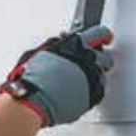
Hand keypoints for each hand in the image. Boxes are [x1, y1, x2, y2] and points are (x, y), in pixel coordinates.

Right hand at [0, 25, 114, 127]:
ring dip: (92, 74)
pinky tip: (76, 90)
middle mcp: (88, 59)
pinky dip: (90, 89)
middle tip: (86, 63)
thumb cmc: (30, 78)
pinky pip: (99, 89)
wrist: (33, 101)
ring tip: (76, 80)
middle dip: (97, 58)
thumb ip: (54, 43)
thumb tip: (62, 38)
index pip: (99, 33)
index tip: (103, 38)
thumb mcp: (36, 52)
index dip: (102, 35)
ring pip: (102, 73)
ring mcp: (94, 77)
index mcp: (75, 44)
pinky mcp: (95, 95)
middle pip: (104, 56)